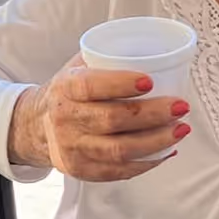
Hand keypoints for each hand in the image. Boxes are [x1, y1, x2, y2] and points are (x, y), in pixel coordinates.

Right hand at [7, 54, 189, 182]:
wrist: (38, 125)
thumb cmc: (69, 93)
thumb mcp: (78, 67)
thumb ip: (109, 57)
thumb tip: (157, 48)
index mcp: (65, 88)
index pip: (91, 86)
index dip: (121, 83)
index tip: (150, 81)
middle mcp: (66, 119)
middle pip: (113, 119)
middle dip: (153, 114)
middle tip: (180, 106)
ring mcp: (73, 148)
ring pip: (120, 150)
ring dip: (157, 140)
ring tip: (180, 129)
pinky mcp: (82, 170)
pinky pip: (119, 170)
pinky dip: (147, 162)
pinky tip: (164, 150)